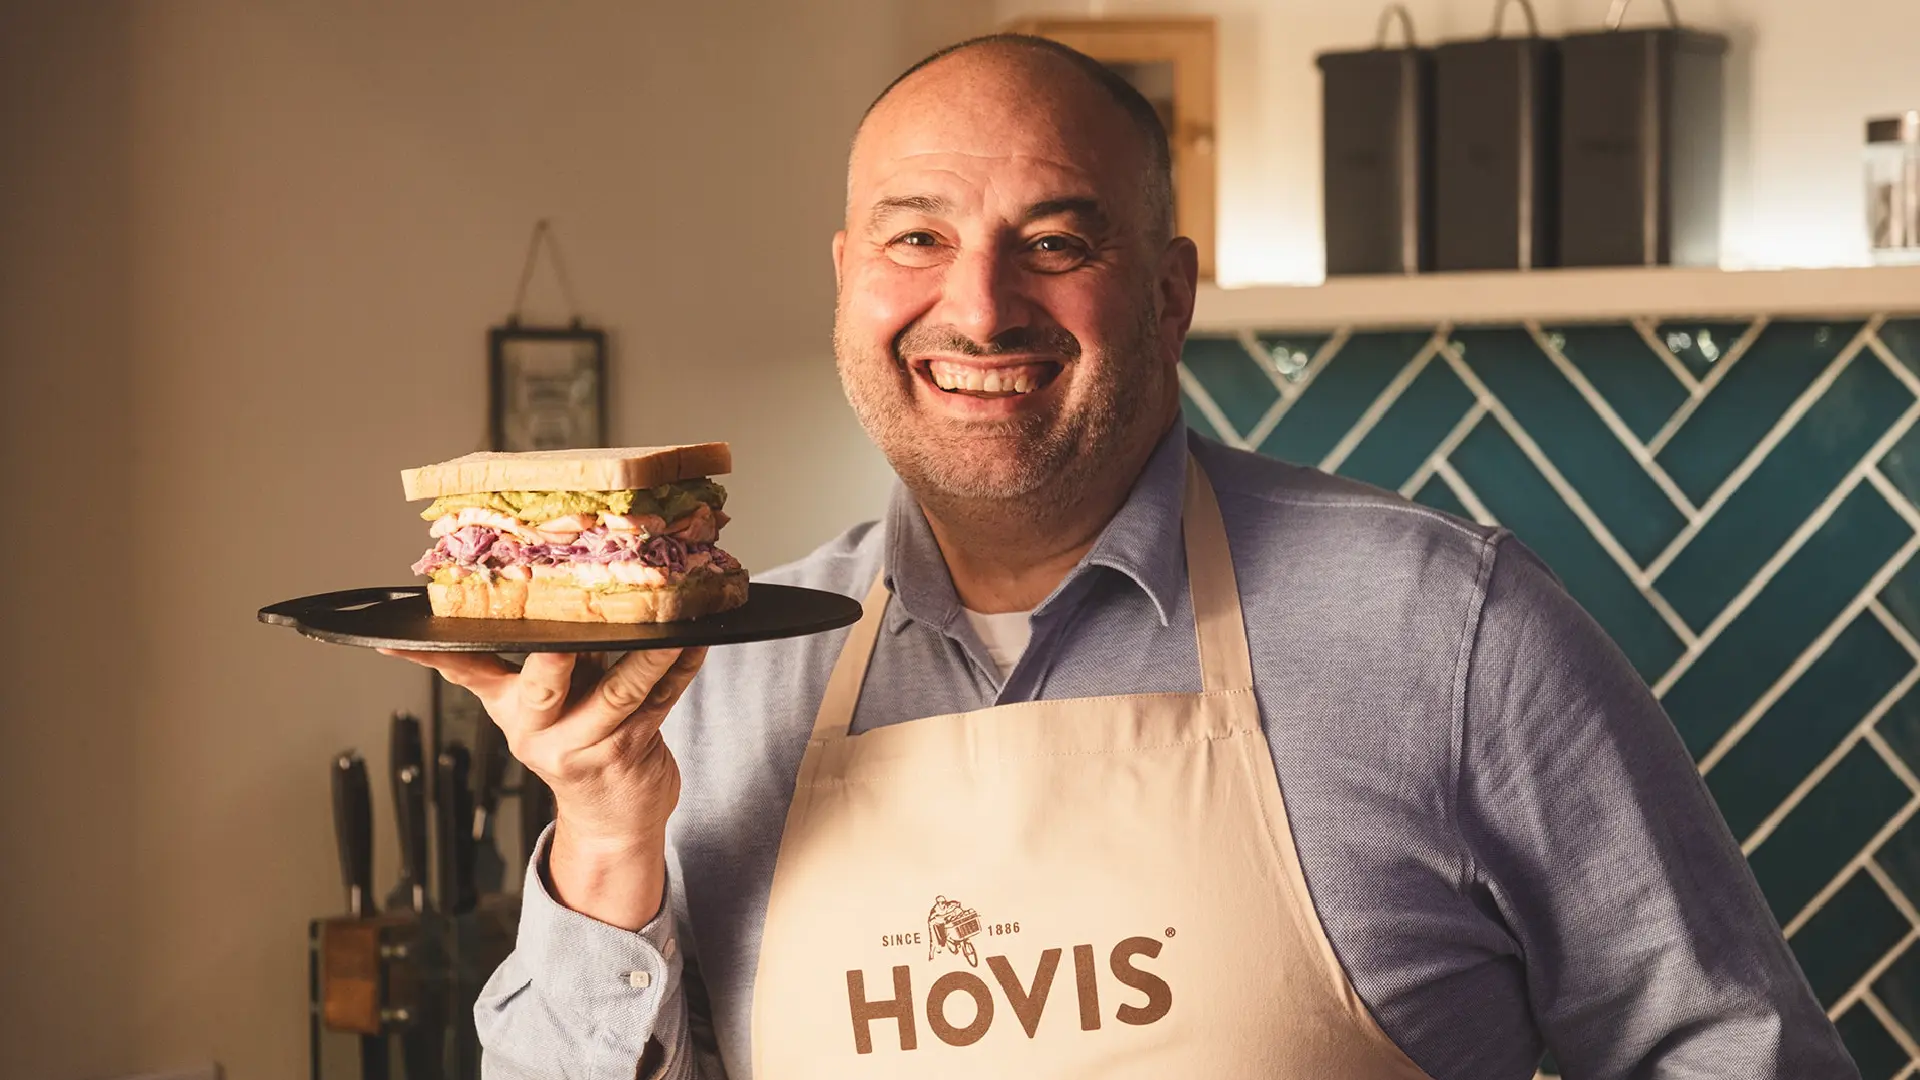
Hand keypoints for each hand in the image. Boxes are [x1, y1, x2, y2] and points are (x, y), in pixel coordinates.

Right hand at [378, 646, 705, 927]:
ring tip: (669, 616)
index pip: (467, 671)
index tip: (400, 634)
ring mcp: (587, 743)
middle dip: (557, 652)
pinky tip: (694, 642)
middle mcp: (540, 729)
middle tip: (567, 622)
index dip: (434, 654)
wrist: (611, 820)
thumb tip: (509, 597)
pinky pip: (660, 701)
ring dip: (649, 652)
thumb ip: (519, 660)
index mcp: (511, 708)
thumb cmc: (575, 744)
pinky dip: (680, 669)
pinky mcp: (631, 750)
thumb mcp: (533, 708)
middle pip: (545, 682)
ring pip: (619, 689)